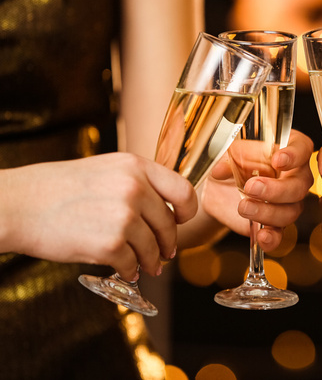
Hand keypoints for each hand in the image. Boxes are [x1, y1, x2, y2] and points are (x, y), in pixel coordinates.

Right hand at [0, 153, 196, 280]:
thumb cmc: (56, 188)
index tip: (181, 220)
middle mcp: (135, 188)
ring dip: (151, 261)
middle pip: (168, 224)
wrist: (17, 204)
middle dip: (167, 243)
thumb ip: (135, 183)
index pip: (183, 189)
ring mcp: (124, 216)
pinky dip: (131, 271)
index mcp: (135, 166)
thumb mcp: (104, 169)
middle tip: (165, 253)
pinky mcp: (110, 244)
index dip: (187, 210)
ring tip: (146, 265)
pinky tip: (126, 271)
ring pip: (153, 248)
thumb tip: (163, 209)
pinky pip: (133, 264)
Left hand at [201, 129, 314, 251]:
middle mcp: (295, 176)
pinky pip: (280, 234)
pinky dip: (272, 238)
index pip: (302, 149)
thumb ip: (228, 157)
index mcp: (288, 149)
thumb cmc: (232, 160)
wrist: (218, 186)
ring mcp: (288, 202)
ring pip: (291, 211)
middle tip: (251, 187)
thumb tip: (220, 170)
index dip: (294, 155)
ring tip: (243, 207)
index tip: (278, 160)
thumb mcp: (228, 152)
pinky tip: (261, 236)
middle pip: (299, 186)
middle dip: (277, 189)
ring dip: (268, 212)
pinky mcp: (275, 223)